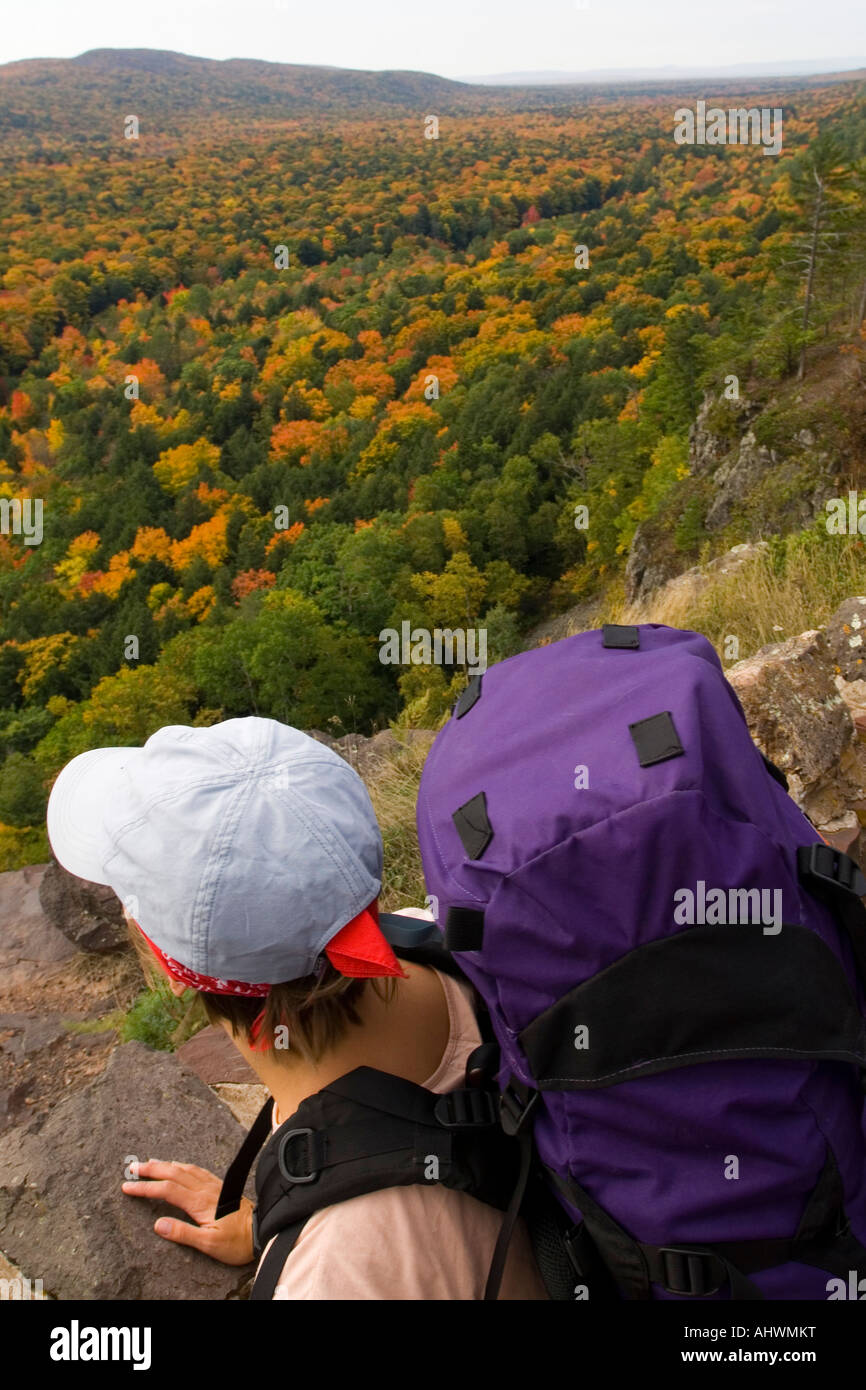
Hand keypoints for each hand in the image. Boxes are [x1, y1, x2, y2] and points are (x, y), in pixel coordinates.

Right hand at [122, 1159, 254, 1265]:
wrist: (261, 1232)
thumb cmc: (236, 1242)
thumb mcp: (209, 1245)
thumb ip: (183, 1233)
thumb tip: (158, 1224)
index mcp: (200, 1202)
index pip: (167, 1190)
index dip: (146, 1187)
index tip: (127, 1186)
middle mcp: (206, 1189)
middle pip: (174, 1173)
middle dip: (151, 1169)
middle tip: (132, 1168)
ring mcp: (214, 1186)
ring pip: (185, 1168)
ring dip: (166, 1164)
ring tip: (150, 1163)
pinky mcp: (220, 1187)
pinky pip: (197, 1170)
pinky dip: (182, 1166)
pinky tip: (179, 1166)